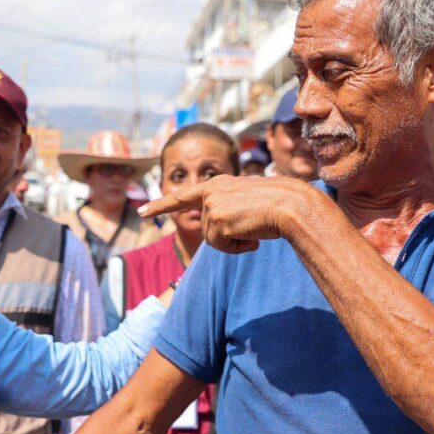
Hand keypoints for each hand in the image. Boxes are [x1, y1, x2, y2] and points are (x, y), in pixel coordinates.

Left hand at [139, 174, 318, 253]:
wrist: (292, 205)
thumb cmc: (278, 205)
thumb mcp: (249, 204)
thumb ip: (229, 213)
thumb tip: (219, 234)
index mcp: (218, 185)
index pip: (183, 197)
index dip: (161, 206)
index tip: (141, 212)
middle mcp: (210, 192)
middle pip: (207, 229)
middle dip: (227, 237)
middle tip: (251, 229)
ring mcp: (212, 206)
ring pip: (213, 240)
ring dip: (234, 243)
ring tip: (254, 229)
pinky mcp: (216, 221)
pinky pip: (221, 247)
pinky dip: (237, 248)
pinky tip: (252, 236)